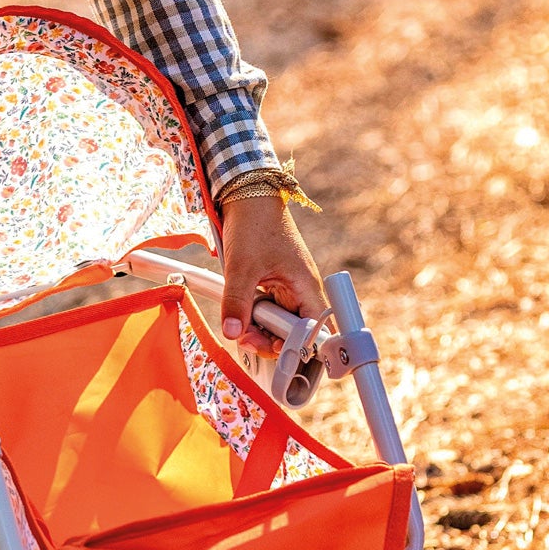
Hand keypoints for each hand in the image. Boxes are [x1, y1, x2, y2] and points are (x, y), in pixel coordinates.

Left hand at [219, 196, 327, 357]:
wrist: (247, 196)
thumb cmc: (254, 224)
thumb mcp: (242, 267)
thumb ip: (237, 303)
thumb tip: (233, 333)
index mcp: (306, 287)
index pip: (315, 330)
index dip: (299, 347)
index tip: (277, 353)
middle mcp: (301, 290)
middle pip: (295, 333)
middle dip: (271, 340)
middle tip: (246, 338)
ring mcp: (287, 288)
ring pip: (278, 323)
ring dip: (260, 329)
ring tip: (239, 327)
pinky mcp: (273, 284)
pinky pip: (267, 310)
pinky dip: (254, 316)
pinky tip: (240, 316)